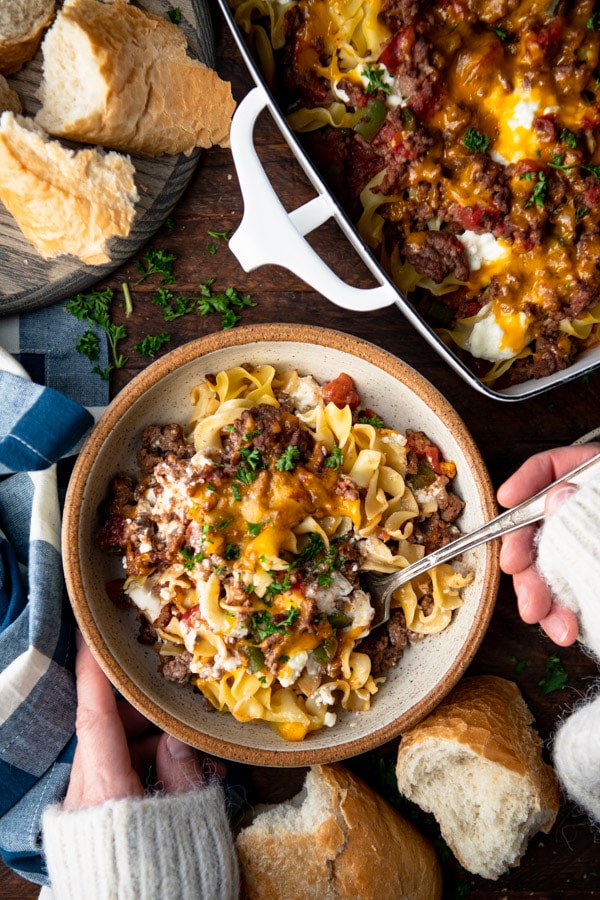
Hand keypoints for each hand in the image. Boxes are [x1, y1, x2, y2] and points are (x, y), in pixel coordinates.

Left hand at [64, 634, 225, 810]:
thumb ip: (183, 772)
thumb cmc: (170, 875)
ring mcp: (84, 809)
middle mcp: (85, 797)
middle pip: (108, 732)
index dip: (93, 673)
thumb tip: (178, 737)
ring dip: (153, 748)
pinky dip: (146, 771)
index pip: (94, 717)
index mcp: (105, 791)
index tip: (90, 636)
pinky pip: (115, 778)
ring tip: (199, 767)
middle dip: (147, 718)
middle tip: (188, 729)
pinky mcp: (91, 819)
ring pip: (115, 753)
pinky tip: (184, 784)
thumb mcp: (188, 817)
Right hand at [497, 443, 599, 646]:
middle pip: (543, 524)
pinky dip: (566, 612)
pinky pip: (573, 594)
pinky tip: (566, 627)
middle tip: (516, 572)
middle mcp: (590, 514)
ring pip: (554, 566)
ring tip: (541, 617)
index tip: (506, 501)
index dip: (527, 481)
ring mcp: (591, 548)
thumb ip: (593, 500)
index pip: (554, 467)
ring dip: (541, 593)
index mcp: (598, 479)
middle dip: (525, 553)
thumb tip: (557, 497)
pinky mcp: (593, 582)